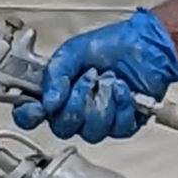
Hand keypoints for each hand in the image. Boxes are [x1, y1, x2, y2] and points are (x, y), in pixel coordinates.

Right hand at [12, 8, 177, 142]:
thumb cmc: (112, 46)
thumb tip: (47, 100)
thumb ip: (55, 74)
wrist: (147, 47)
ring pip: (91, 131)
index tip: (37, 107)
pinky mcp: (121, 125)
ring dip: (102, 101)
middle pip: (62, 127)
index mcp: (56, 92)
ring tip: (109, 81)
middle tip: (88, 79)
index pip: (31, 115)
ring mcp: (97, 119)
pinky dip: (122, 104)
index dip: (30, 116)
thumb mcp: (73, 51)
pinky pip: (116, 128)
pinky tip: (123, 90)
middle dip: (77, 101)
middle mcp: (74, 109)